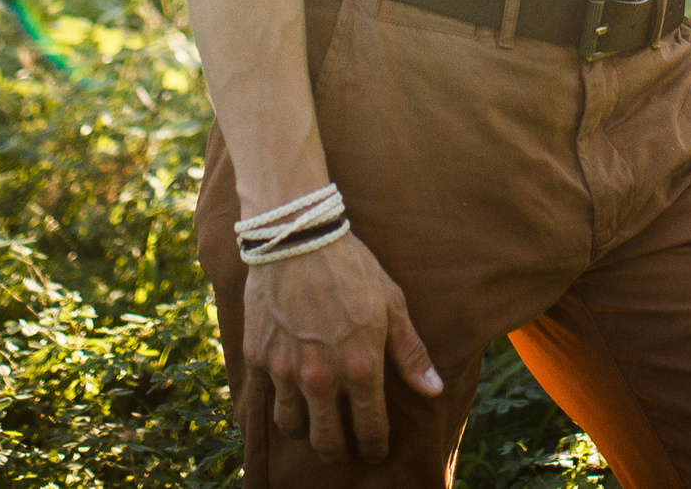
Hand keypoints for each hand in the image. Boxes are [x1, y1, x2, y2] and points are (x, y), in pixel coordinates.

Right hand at [246, 231, 441, 463]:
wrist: (297, 238)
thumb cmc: (351, 268)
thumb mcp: (391, 304)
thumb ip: (410, 352)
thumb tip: (433, 390)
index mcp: (360, 368)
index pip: (370, 430)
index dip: (375, 448)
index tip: (376, 452)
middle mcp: (321, 378)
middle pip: (326, 442)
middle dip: (337, 452)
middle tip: (342, 448)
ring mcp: (285, 370)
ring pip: (291, 426)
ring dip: (304, 429)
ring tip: (312, 421)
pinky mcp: (257, 357)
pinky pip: (263, 399)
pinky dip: (274, 402)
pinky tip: (284, 396)